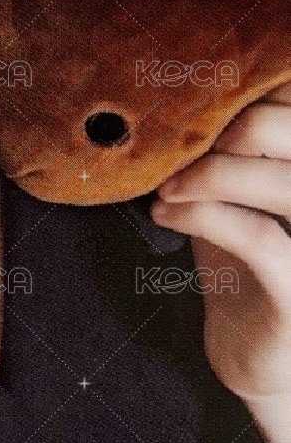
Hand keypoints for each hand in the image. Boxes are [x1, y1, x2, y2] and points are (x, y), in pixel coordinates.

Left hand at [152, 80, 290, 406]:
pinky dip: (202, 216)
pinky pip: (257, 237)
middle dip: (231, 124)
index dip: (252, 87)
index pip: (289, 98)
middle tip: (180, 144)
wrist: (254, 355)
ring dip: (213, 172)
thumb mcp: (233, 192)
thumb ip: (223, 144)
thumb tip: (178, 88)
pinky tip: (164, 214)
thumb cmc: (244, 263)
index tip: (196, 97)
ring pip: (284, 182)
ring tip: (168, 184)